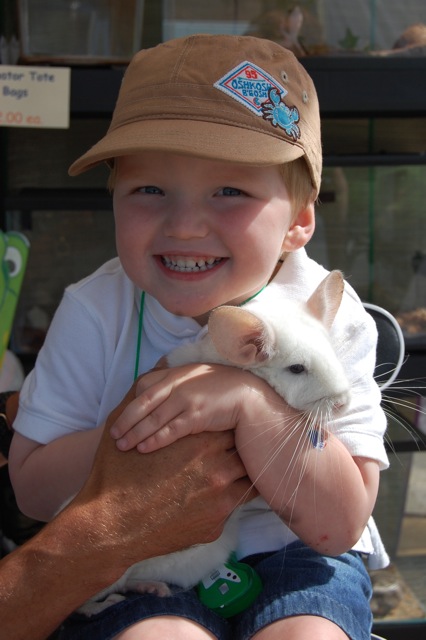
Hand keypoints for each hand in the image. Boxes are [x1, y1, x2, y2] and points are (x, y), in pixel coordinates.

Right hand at [74, 382, 256, 567]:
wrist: (109, 525)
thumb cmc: (116, 474)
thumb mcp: (124, 426)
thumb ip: (146, 395)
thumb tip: (160, 366)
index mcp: (201, 441)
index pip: (232, 423)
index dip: (227, 422)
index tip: (224, 423)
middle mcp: (218, 468)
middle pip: (244, 449)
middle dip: (238, 446)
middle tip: (234, 444)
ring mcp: (221, 498)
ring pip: (247, 476)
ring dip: (243, 470)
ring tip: (236, 466)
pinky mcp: (217, 524)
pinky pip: (239, 506)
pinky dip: (238, 496)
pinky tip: (228, 490)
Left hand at [109, 363, 256, 452]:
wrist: (250, 397)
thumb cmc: (225, 390)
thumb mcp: (200, 378)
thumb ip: (180, 381)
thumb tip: (161, 387)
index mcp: (178, 373)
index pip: (145, 385)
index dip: (130, 401)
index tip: (121, 415)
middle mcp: (179, 383)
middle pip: (143, 402)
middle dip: (126, 420)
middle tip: (113, 435)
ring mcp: (188, 399)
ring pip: (153, 418)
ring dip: (135, 433)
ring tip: (122, 446)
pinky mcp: (197, 416)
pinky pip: (170, 430)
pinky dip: (154, 440)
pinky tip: (143, 449)